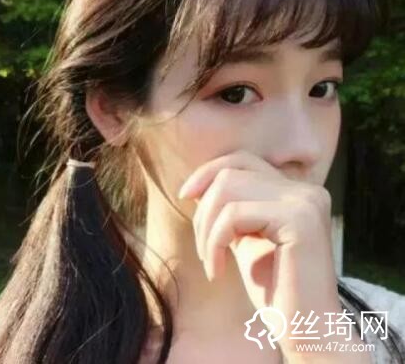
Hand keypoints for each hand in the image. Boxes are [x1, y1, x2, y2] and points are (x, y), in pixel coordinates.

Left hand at [178, 149, 369, 362]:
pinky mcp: (299, 219)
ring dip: (206, 227)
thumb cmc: (274, 289)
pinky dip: (214, 242)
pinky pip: (234, 214)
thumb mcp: (246, 238)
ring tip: (209, 260)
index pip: (243, 160)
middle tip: (203, 249)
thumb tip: (199, 185)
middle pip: (231, 172)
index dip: (208, 172)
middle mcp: (306, 191)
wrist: (307, 333)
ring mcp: (306, 202)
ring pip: (228, 188)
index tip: (186, 196)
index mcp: (297, 192)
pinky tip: (217, 270)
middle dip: (204, 209)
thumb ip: (231, 208)